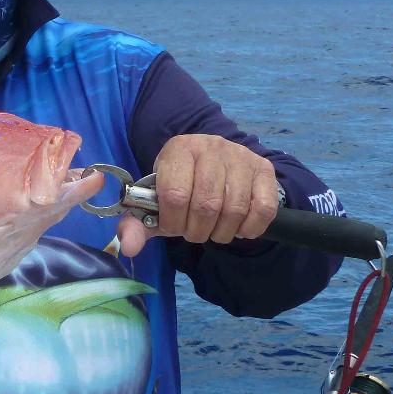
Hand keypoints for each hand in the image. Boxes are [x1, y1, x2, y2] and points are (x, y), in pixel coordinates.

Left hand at [117, 135, 279, 257]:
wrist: (215, 162)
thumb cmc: (181, 185)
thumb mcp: (156, 199)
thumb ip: (138, 223)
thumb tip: (128, 247)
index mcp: (179, 149)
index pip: (175, 195)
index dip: (173, 222)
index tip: (173, 227)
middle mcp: (211, 147)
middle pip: (206, 205)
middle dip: (197, 230)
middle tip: (194, 232)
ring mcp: (241, 156)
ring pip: (234, 209)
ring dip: (222, 232)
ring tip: (213, 231)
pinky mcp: (264, 169)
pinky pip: (263, 208)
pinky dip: (250, 228)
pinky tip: (239, 228)